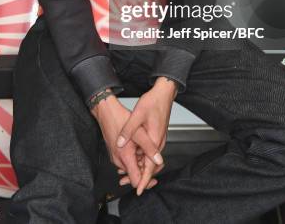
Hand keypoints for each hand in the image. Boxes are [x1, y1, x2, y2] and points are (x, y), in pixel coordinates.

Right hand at [91, 92, 163, 189]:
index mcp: (124, 157)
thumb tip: (159, 160)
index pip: (135, 181)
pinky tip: (141, 151)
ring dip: (141, 165)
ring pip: (131, 168)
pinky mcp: (116, 153)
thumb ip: (150, 148)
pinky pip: (127, 161)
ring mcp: (116, 157)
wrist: (107, 112)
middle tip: (157, 165)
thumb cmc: (119, 119)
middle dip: (146, 172)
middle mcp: (118, 160)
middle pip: (134, 176)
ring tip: (151, 157)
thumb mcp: (139, 133)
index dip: (146, 182)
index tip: (154, 179)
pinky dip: (135, 159)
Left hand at [116, 77, 177, 194]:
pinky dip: (141, 158)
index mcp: (155, 140)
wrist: (163, 93)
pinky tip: (132, 156)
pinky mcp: (156, 136)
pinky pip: (149, 152)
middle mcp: (159, 142)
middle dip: (139, 176)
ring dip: (139, 166)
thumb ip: (128, 131)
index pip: (150, 166)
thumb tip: (120, 143)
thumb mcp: (137, 115)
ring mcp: (159, 139)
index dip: (144, 179)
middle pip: (151, 167)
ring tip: (125, 171)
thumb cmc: (153, 102)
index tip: (138, 190)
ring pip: (149, 160)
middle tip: (125, 180)